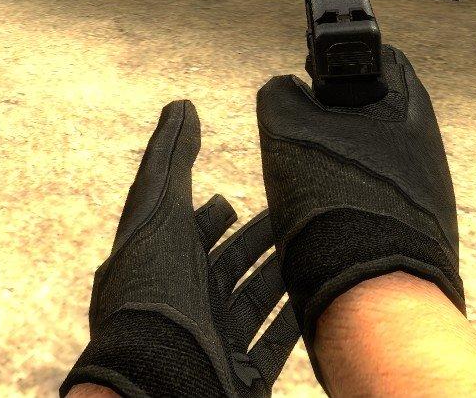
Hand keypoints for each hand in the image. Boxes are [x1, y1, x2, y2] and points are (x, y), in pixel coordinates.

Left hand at [61, 100, 300, 397]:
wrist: (161, 379)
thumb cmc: (153, 292)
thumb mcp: (159, 211)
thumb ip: (172, 160)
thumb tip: (182, 105)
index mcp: (158, 266)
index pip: (188, 231)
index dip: (213, 212)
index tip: (241, 194)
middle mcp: (183, 304)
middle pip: (228, 263)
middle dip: (259, 238)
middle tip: (297, 214)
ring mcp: (212, 340)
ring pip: (255, 299)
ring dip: (283, 273)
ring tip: (318, 245)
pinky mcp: (239, 374)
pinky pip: (275, 342)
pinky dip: (296, 319)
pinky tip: (321, 296)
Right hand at [256, 45, 462, 371]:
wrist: (372, 297)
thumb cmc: (335, 204)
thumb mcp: (287, 131)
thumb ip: (281, 96)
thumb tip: (284, 88)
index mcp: (410, 110)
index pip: (383, 59)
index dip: (342, 61)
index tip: (312, 73)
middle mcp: (428, 148)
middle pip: (376, 112)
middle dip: (338, 117)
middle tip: (301, 131)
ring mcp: (427, 194)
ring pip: (374, 159)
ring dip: (343, 163)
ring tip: (308, 181)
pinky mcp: (417, 233)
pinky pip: (376, 199)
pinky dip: (351, 200)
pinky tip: (326, 217)